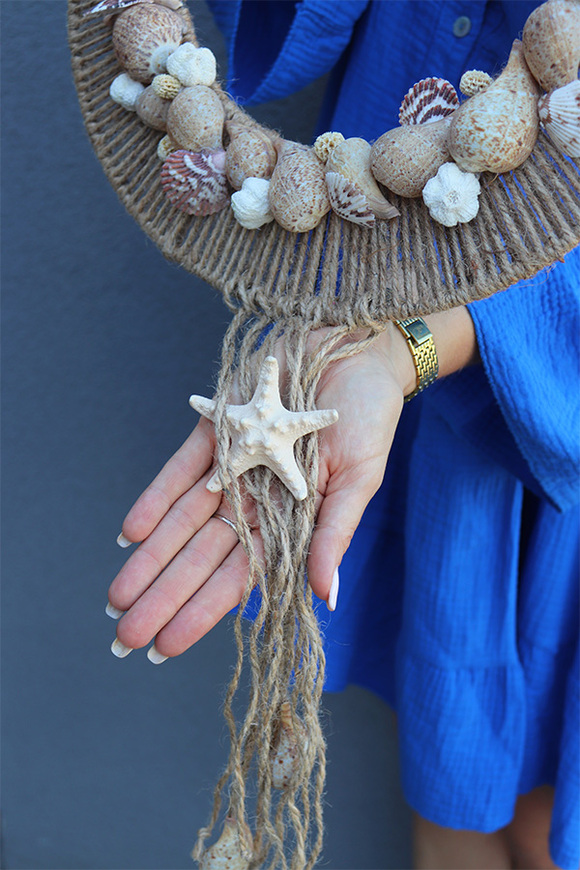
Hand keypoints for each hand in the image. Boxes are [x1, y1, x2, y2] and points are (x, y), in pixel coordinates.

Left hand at [107, 310, 475, 661]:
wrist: (355, 354)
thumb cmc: (369, 420)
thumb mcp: (358, 481)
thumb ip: (334, 535)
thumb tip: (326, 597)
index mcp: (289, 523)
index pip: (238, 578)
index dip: (201, 611)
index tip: (166, 647)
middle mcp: (253, 501)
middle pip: (200, 559)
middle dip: (163, 597)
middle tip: (123, 638)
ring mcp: (232, 466)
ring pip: (182, 523)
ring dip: (150, 559)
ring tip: (117, 597)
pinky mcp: (218, 430)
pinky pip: (180, 471)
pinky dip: (156, 500)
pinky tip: (131, 533)